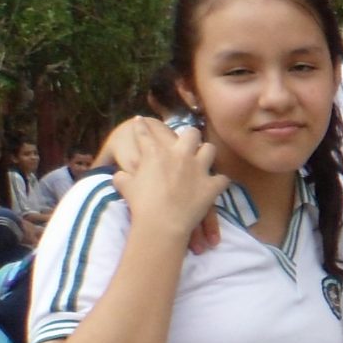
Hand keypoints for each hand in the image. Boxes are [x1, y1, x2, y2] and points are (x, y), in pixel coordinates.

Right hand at [111, 121, 226, 241]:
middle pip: (191, 133)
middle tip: (186, 141)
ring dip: (206, 153)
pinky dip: (219, 182)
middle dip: (189, 135)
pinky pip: (223, 178)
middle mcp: (180, 155)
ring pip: (210, 150)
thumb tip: (119, 175)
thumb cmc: (141, 203)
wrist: (161, 222)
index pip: (145, 133)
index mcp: (155, 153)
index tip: (140, 120)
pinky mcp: (212, 185)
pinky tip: (216, 183)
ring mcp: (199, 169)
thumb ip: (122, 177)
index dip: (140, 125)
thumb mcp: (125, 186)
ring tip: (203, 158)